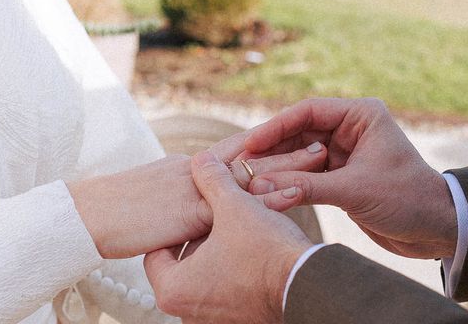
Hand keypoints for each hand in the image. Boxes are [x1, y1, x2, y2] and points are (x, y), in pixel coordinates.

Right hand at [69, 131, 325, 258]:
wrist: (88, 216)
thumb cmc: (117, 210)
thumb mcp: (155, 197)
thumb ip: (180, 197)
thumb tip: (196, 205)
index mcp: (187, 168)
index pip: (232, 153)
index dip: (265, 147)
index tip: (295, 140)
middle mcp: (195, 171)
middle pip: (249, 156)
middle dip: (286, 149)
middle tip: (322, 142)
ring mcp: (194, 188)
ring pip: (249, 172)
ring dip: (286, 165)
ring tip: (320, 156)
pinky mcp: (189, 209)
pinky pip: (235, 203)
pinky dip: (264, 198)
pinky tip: (290, 193)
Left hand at [144, 151, 311, 323]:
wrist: (310, 284)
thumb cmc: (267, 250)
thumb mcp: (233, 205)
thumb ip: (211, 180)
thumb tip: (201, 159)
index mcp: (172, 290)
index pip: (156, 252)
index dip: (176, 226)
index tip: (191, 213)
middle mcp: (187, 312)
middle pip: (180, 266)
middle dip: (196, 239)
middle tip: (212, 219)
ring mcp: (213, 320)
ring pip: (203, 278)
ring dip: (214, 254)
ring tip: (232, 231)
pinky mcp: (237, 321)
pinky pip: (223, 290)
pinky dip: (231, 271)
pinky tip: (248, 250)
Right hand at [245, 98, 456, 258]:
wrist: (436, 230)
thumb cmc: (408, 200)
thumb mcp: (354, 190)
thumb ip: (306, 186)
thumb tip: (259, 186)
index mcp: (360, 116)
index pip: (308, 112)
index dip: (276, 126)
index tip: (251, 143)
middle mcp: (349, 129)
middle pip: (298, 133)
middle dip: (272, 149)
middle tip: (241, 162)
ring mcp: (342, 153)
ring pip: (298, 154)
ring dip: (277, 168)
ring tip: (248, 178)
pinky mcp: (338, 175)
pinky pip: (305, 174)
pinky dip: (288, 182)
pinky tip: (266, 190)